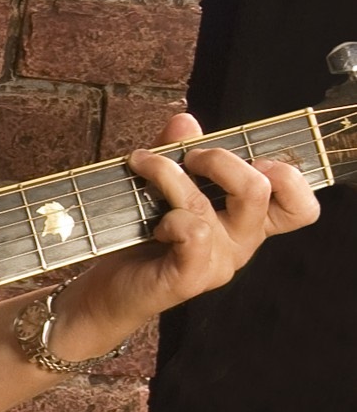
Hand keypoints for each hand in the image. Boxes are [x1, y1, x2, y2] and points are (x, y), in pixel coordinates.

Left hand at [49, 110, 320, 358]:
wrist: (110, 290)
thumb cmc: (141, 237)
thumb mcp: (161, 185)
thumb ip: (176, 150)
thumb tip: (185, 121)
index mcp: (247, 220)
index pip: (299, 205)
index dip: (289, 175)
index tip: (250, 157)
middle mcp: (241, 242)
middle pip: (261, 189)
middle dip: (221, 158)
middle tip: (188, 157)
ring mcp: (219, 263)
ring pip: (211, 205)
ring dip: (171, 176)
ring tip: (144, 166)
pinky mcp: (191, 277)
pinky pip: (192, 232)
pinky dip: (169, 216)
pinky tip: (153, 223)